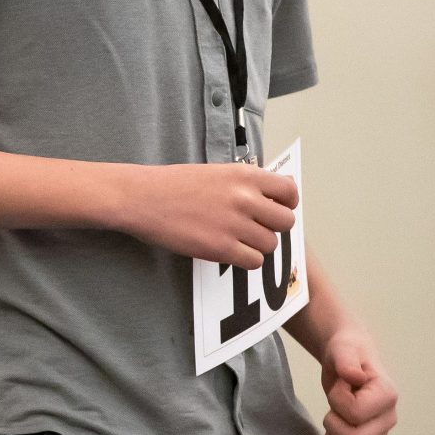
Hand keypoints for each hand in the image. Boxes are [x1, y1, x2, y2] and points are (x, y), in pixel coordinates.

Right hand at [121, 163, 297, 268]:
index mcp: (245, 175)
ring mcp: (234, 224)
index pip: (289, 191)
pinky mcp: (221, 248)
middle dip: (274, 227)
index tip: (276, 208)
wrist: (145, 198)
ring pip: (270, 244)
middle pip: (285, 221)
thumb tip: (274, 193)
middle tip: (257, 227)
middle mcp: (245, 198)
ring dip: (258, 245)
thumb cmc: (177, 184)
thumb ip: (247, 183)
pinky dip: (246, 260)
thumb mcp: (218, 172)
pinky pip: (254, 262)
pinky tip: (231, 251)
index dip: (286, 203)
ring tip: (239, 239)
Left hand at [319, 328, 397, 434]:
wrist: (346, 358)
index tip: (340, 384)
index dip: (338, 401)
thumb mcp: (343, 347)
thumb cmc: (347, 351)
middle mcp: (387, 419)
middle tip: (332, 405)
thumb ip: (346, 359)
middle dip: (332, 424)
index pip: (356, 414)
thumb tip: (353, 375)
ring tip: (332, 422)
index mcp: (387, 394)